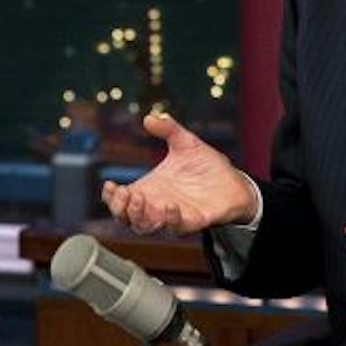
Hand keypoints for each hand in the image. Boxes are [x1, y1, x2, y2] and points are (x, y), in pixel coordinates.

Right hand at [99, 111, 257, 234]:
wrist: (235, 182)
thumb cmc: (207, 166)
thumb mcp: (185, 142)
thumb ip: (168, 129)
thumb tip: (149, 118)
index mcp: (149, 189)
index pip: (121, 200)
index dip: (110, 197)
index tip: (110, 185)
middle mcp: (156, 205)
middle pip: (127, 218)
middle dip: (120, 208)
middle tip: (124, 193)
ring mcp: (173, 215)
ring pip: (145, 227)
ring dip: (138, 215)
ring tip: (139, 198)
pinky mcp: (192, 221)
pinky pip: (176, 227)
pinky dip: (169, 219)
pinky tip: (168, 205)